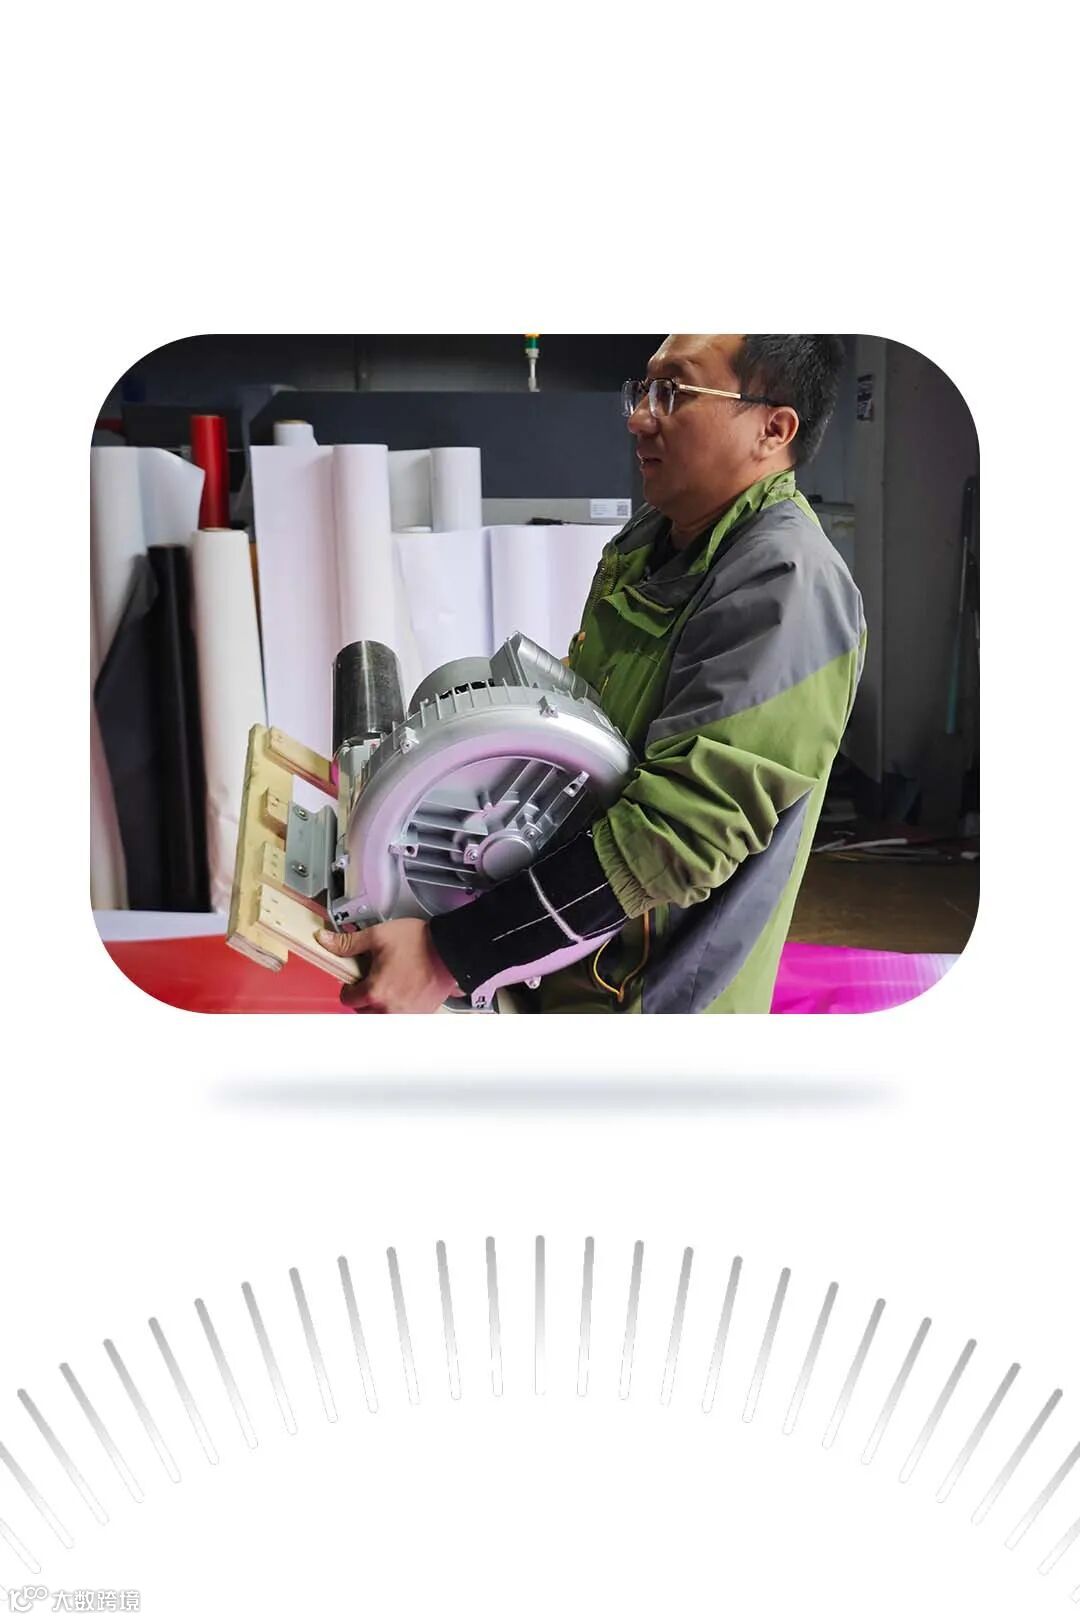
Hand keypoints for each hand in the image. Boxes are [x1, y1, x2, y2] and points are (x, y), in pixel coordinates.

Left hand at [316, 919, 460, 1012]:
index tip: (355, 978)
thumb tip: (326, 941)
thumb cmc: (421, 943)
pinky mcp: (421, 1013)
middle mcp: (389, 1008)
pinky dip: (399, 1007)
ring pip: (382, 1016)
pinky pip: (401, 1016)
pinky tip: (405, 989)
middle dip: (364, 996)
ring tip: (390, 983)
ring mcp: (406, 1014)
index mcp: (375, 991)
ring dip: (381, 1004)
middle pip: (363, 1010)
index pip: (347, 998)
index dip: (349, 985)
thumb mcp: (378, 936)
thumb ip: (348, 943)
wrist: (451, 950)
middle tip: (374, 978)